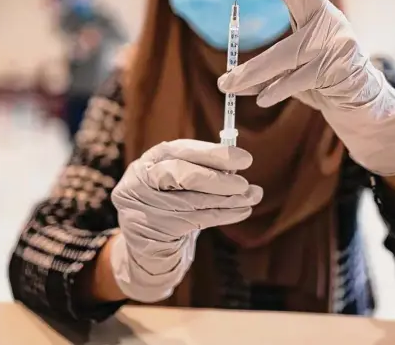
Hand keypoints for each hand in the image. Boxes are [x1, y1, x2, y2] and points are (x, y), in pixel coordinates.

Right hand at [110, 139, 261, 302]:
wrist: (148, 243)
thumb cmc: (171, 201)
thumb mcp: (181, 180)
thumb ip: (204, 169)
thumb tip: (239, 166)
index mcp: (151, 159)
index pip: (182, 150)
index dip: (215, 153)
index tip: (245, 158)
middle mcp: (141, 179)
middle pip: (182, 175)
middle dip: (218, 179)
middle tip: (244, 183)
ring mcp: (143, 207)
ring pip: (193, 201)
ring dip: (228, 199)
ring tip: (252, 196)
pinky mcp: (153, 230)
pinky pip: (196, 221)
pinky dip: (224, 215)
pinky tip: (243, 211)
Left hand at [211, 0, 394, 175]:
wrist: (360, 103)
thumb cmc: (318, 75)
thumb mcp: (292, 57)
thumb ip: (266, 51)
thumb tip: (225, 67)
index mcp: (312, 7)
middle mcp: (326, 15)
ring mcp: (337, 40)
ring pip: (286, 51)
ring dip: (251, 70)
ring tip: (225, 83)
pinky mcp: (341, 67)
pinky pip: (299, 79)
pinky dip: (275, 90)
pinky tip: (259, 99)